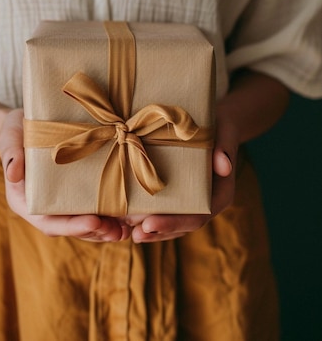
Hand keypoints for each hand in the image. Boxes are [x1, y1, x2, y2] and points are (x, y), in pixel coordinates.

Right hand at [0, 109, 131, 241]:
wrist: (24, 123)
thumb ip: (11, 154)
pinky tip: (126, 218)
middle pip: (70, 228)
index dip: (72, 226)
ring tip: (124, 231)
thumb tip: (12, 173)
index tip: (94, 221)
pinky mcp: (74, 193)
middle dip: (93, 232)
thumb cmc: (15, 130)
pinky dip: (108, 216)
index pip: (49, 222)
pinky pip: (92, 209)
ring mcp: (60, 202)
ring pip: (83, 223)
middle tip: (116, 231)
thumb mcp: (10, 137)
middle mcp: (44, 207)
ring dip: (104, 230)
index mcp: (25, 201)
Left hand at [128, 117, 238, 242]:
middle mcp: (207, 202)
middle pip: (183, 224)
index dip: (175, 223)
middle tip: (136, 234)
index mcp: (221, 194)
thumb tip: (224, 166)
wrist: (218, 122)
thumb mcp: (225, 132)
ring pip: (174, 222)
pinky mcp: (182, 193)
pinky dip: (150, 215)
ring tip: (131, 232)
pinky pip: (167, 210)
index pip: (199, 215)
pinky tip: (130, 219)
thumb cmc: (221, 126)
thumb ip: (225, 149)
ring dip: (153, 230)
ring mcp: (194, 200)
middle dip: (160, 231)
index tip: (150, 224)